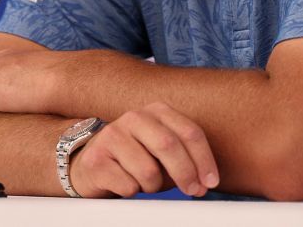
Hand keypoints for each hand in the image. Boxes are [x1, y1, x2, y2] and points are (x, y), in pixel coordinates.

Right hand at [69, 102, 218, 197]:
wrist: (92, 165)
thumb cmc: (135, 160)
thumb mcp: (162, 152)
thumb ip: (184, 158)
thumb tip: (204, 183)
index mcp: (156, 111)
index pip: (189, 132)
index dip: (204, 159)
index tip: (211, 182)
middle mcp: (134, 117)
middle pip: (169, 145)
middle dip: (186, 173)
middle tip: (193, 191)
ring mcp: (112, 135)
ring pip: (148, 171)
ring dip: (153, 186)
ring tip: (144, 182)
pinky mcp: (96, 159)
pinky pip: (128, 186)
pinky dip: (132, 192)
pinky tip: (124, 182)